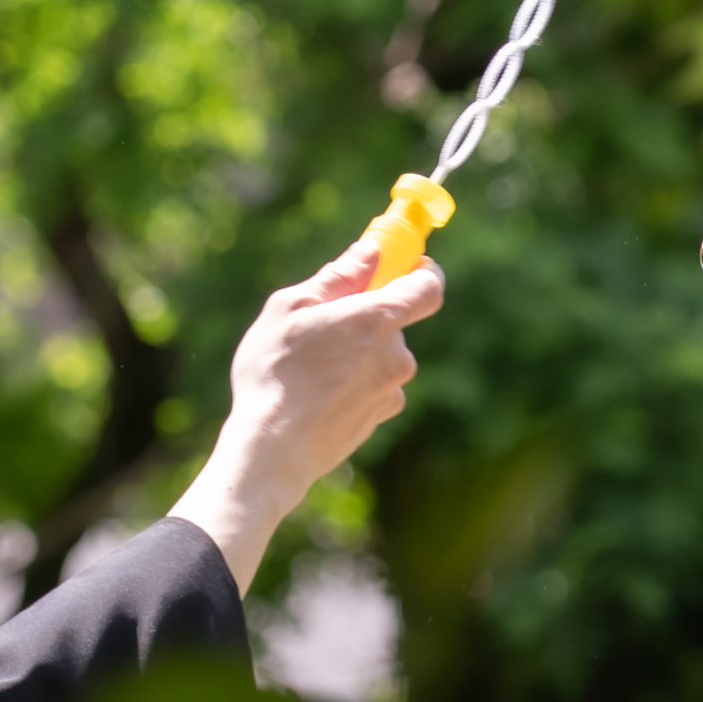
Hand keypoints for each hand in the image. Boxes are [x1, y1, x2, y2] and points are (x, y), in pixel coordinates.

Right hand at [171, 236, 446, 587]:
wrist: (273, 450)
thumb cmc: (275, 373)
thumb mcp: (293, 308)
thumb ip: (339, 276)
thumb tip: (372, 252)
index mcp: (378, 320)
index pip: (429, 285)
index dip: (420, 270)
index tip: (401, 264)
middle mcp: (396, 356)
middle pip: (395, 322)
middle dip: (367, 315)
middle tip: (325, 319)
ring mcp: (391, 390)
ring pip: (380, 356)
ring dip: (356, 352)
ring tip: (310, 365)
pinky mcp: (380, 417)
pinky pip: (374, 385)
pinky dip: (353, 382)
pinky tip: (318, 393)